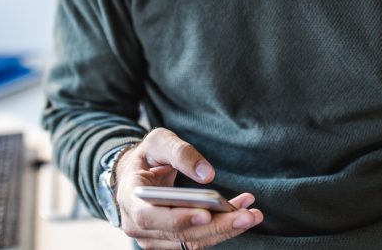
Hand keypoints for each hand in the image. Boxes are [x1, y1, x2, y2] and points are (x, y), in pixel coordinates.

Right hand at [115, 128, 263, 248]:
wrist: (136, 174)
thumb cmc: (148, 156)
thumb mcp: (159, 142)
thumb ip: (181, 153)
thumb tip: (207, 174)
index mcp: (130, 199)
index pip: (150, 217)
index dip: (178, 218)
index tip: (207, 213)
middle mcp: (137, 226)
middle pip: (179, 234)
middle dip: (217, 226)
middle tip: (248, 215)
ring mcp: (153, 238)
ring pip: (192, 242)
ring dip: (225, 229)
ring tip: (252, 213)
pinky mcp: (170, 241)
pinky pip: (197, 240)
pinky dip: (221, 228)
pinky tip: (242, 212)